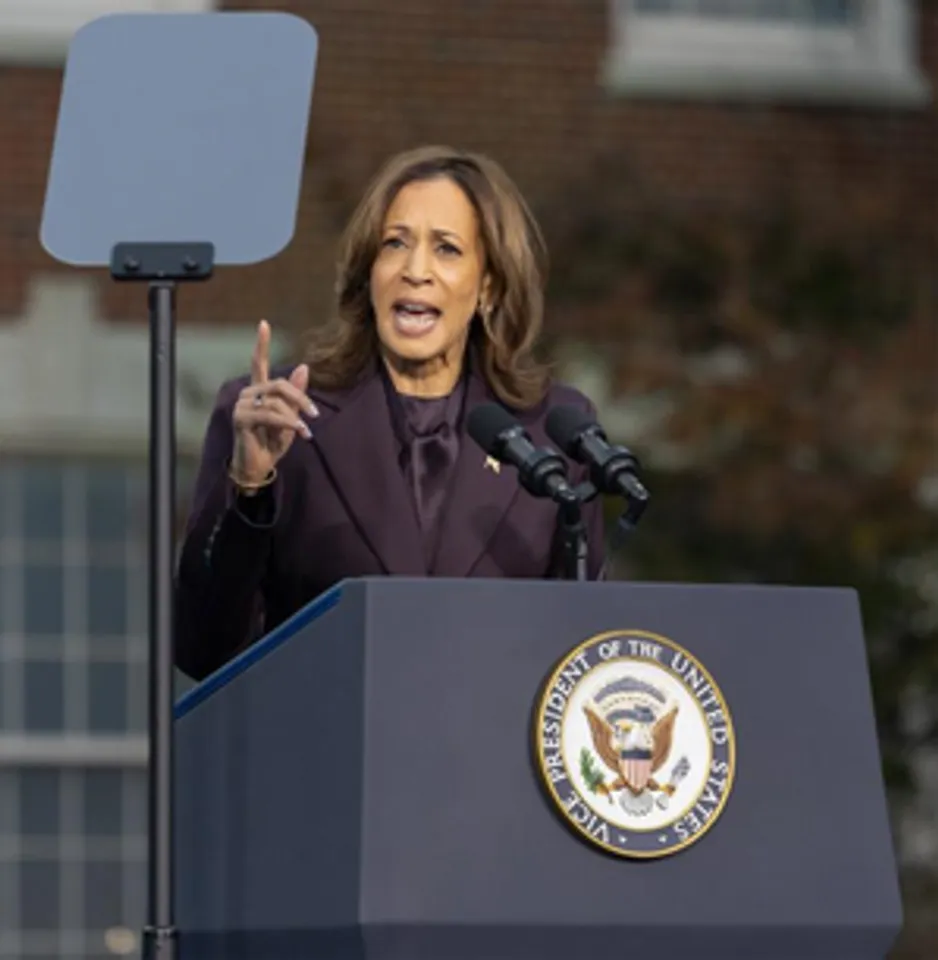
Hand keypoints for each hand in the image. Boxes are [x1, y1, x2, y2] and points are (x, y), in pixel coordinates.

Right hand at [231, 320, 318, 486]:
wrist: (258, 466)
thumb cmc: (272, 443)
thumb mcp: (291, 418)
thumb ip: (296, 395)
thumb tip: (304, 367)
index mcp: (259, 391)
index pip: (258, 363)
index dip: (261, 343)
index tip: (264, 323)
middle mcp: (248, 394)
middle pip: (279, 385)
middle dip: (300, 399)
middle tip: (315, 415)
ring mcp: (242, 405)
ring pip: (276, 402)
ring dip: (295, 418)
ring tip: (305, 433)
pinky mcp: (241, 419)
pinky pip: (271, 415)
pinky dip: (288, 423)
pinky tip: (300, 432)